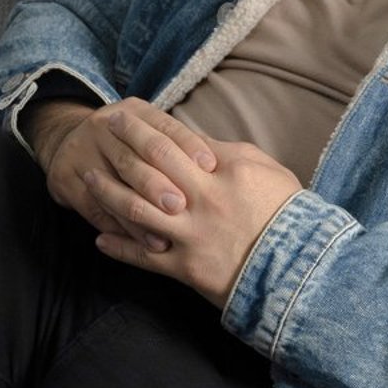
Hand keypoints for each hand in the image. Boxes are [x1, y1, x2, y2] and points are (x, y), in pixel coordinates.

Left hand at [42, 96, 302, 308]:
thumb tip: (199, 143)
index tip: (126, 116)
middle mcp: (202, 199)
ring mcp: (190, 234)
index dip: (145, 127)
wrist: (299, 271)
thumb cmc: (290, 217)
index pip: (175, 142)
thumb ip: (231, 155)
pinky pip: (143, 256)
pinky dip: (119, 247)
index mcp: (224, 171)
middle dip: (121, 144)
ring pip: (135, 208)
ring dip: (106, 192)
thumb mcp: (268, 172)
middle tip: (100, 129)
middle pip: (150, 164)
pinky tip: (99, 239)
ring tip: (87, 178)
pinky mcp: (185, 267)